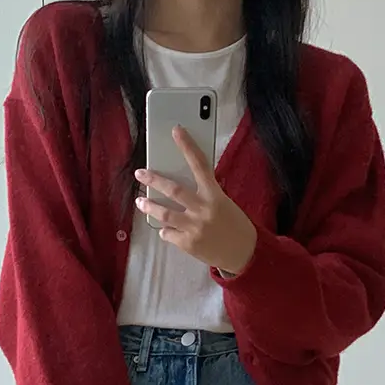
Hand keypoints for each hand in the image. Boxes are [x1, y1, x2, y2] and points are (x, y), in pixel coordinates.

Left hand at [135, 127, 257, 275]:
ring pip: (165, 214)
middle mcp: (204, 209)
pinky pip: (168, 233)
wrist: (244, 254)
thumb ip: (205, 194)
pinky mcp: (188, 244)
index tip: (176, 131)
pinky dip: (165, 230)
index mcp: (215, 195)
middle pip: (173, 190)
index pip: (200, 165)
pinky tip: (166, 229)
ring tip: (140, 202)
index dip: (187, 146)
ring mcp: (195, 228)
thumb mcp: (224, 203)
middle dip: (153, 180)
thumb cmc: (234, 225)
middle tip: (140, 173)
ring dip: (149, 206)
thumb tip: (178, 187)